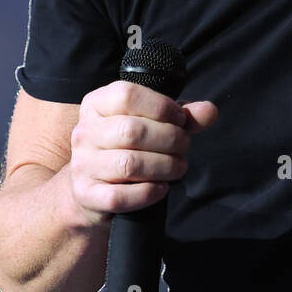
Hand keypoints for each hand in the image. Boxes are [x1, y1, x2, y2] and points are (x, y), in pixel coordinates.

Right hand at [68, 80, 218, 226]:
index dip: (161, 106)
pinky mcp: (86, 194)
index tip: (180, 119)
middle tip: (183, 147)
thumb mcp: (151, 123)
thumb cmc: (127, 148)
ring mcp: (82, 164)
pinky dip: (148, 193)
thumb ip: (181, 116)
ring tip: (177, 167)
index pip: (127, 95)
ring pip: (129, 165)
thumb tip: (209, 111)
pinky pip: (120, 196)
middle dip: (170, 140)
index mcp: (97, 104)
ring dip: (165, 167)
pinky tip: (160, 188)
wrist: (92, 188)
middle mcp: (84, 132)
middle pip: (132, 131)